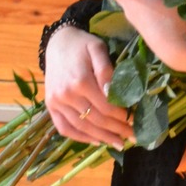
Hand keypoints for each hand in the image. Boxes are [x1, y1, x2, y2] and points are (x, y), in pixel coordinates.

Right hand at [43, 23, 128, 148]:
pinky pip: (64, 128)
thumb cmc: (82, 44)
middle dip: (116, 130)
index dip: (121, 117)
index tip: (134, 121)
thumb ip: (106, 70)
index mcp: (80, 81)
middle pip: (95, 119)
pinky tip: (96, 141)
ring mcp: (56, 102)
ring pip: (81, 127)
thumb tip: (113, 93)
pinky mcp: (50, 106)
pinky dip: (80, 138)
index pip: (105, 106)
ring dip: (102, 138)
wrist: (57, 42)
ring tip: (118, 143)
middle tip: (132, 136)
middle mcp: (66, 94)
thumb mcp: (98, 49)